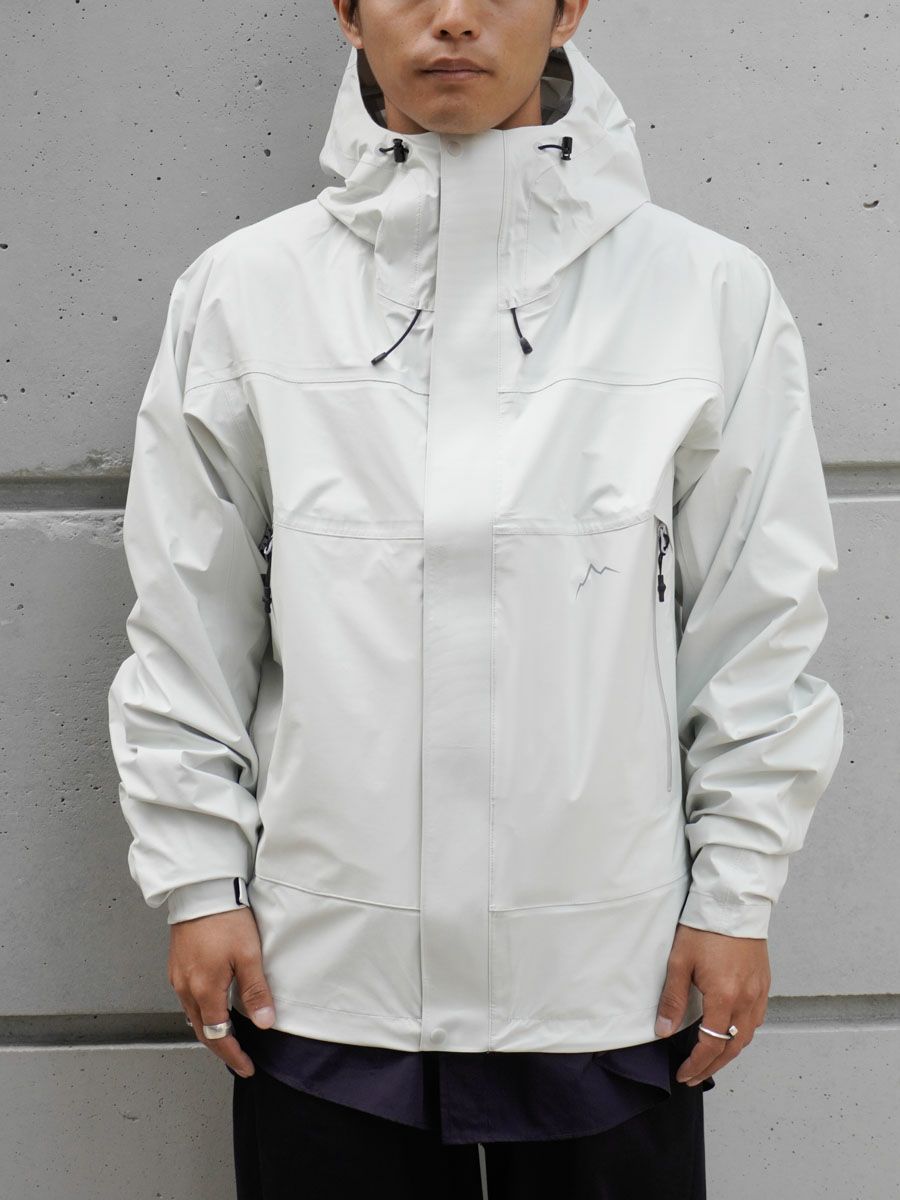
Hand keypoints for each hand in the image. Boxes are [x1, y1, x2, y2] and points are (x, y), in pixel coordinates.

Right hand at [168, 907, 276, 1077]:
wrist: (200, 891)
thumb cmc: (224, 918)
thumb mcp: (248, 954)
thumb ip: (255, 991)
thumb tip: (265, 1023)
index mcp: (204, 990)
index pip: (218, 1036)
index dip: (233, 1055)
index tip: (246, 1067)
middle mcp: (185, 988)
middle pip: (202, 1031)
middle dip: (221, 1048)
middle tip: (240, 1059)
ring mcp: (178, 977)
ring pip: (193, 1016)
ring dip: (210, 1031)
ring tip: (229, 1038)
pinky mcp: (177, 966)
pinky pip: (188, 1000)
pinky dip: (202, 1012)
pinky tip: (214, 1009)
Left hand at [654, 922, 770, 1085]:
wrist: (734, 903)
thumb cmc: (705, 928)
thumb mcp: (680, 962)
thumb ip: (672, 999)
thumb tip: (664, 1032)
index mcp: (725, 998)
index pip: (711, 1045)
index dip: (697, 1064)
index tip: (683, 1074)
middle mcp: (747, 1001)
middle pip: (732, 1048)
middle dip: (712, 1066)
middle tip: (694, 1076)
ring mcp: (759, 993)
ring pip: (747, 1036)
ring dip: (728, 1052)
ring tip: (710, 1060)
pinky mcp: (764, 983)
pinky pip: (757, 1020)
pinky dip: (742, 1034)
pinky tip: (731, 1033)